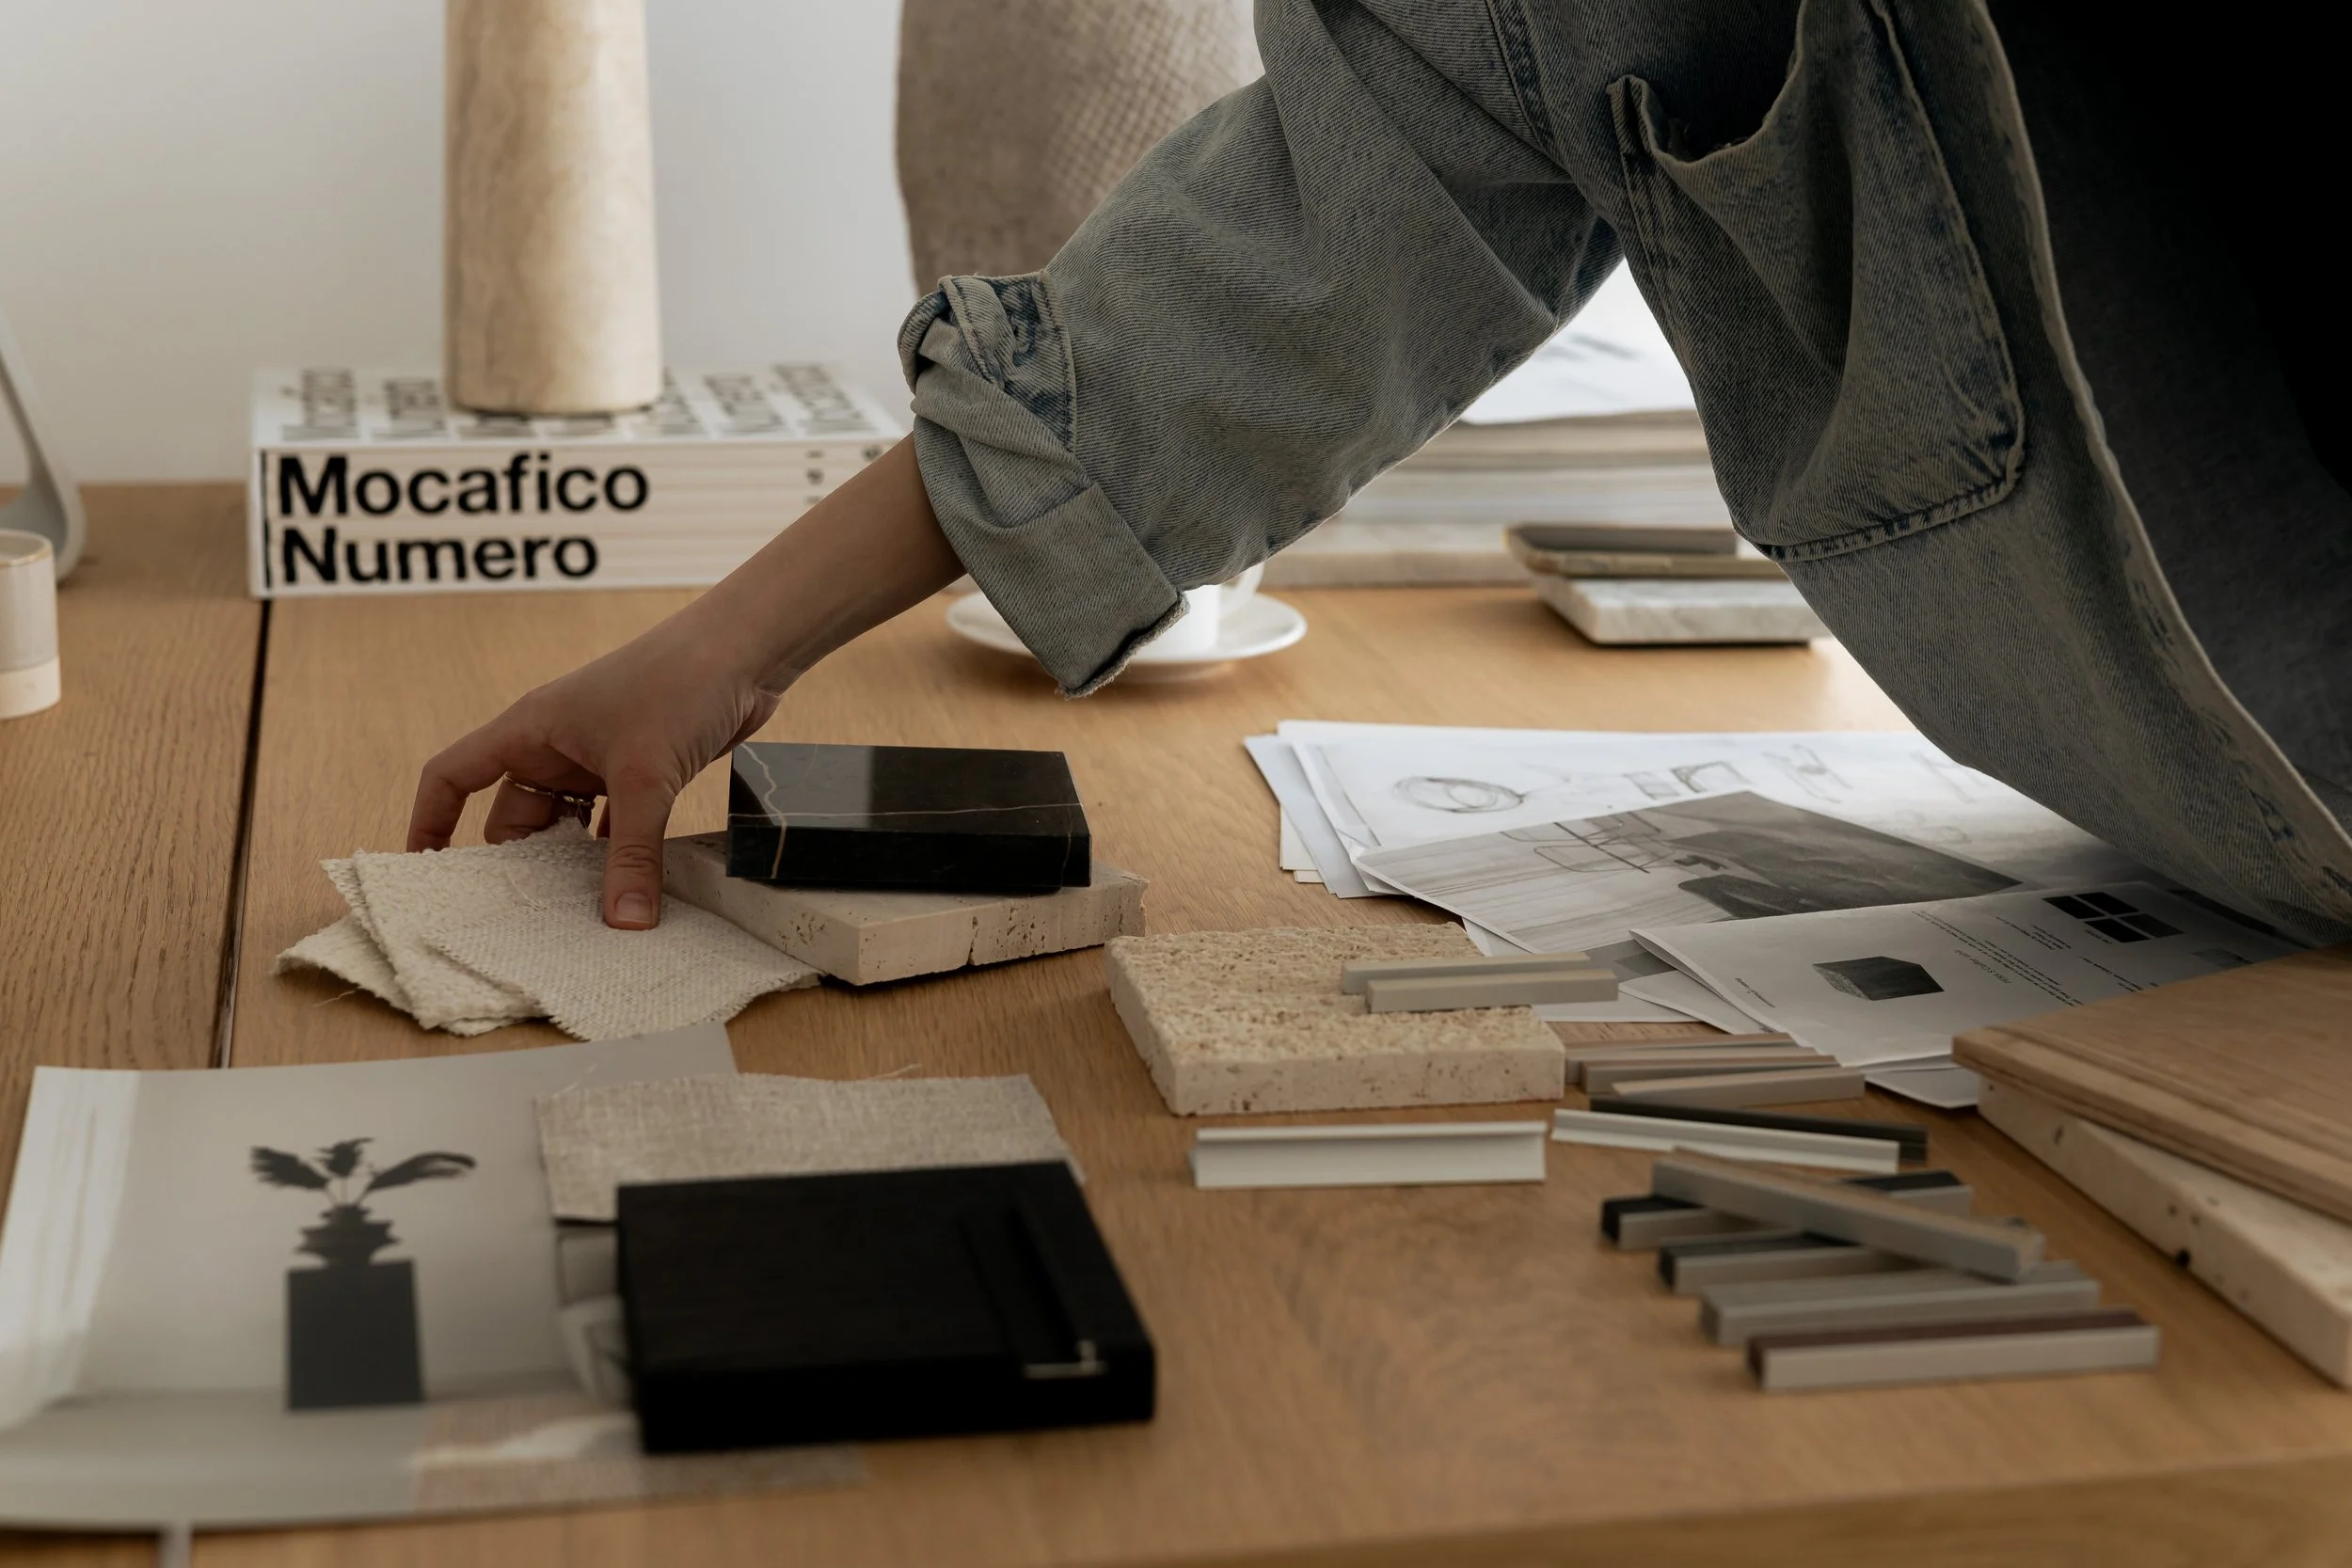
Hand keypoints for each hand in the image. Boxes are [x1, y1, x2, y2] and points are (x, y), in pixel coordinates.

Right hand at [406, 600, 780, 926]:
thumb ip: (632, 854)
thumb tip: (624, 922)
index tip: (427, 872)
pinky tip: (628, 888)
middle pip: (513, 813)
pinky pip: (613, 821)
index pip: (453, 774)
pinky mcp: (641, 767)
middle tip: (523, 920)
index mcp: (530, 729)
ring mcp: (599, 756)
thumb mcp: (646, 777)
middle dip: (518, 861)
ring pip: (567, 822)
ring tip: (574, 917)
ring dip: (572, 862)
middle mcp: (556, 743)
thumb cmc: (679, 684)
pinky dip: (616, 851)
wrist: (746, 649)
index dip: (431, 821)